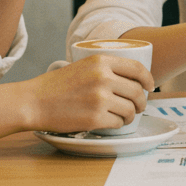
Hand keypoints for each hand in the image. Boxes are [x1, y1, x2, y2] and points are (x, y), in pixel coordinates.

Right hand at [23, 55, 153, 133]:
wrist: (34, 101)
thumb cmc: (56, 85)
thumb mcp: (83, 66)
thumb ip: (105, 69)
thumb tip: (132, 80)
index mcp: (101, 61)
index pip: (137, 68)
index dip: (148, 79)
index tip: (150, 86)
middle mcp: (103, 78)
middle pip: (137, 91)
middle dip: (142, 102)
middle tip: (138, 106)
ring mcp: (100, 98)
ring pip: (130, 110)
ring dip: (131, 115)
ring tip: (124, 116)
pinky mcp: (95, 118)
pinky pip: (118, 123)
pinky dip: (118, 124)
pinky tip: (111, 122)